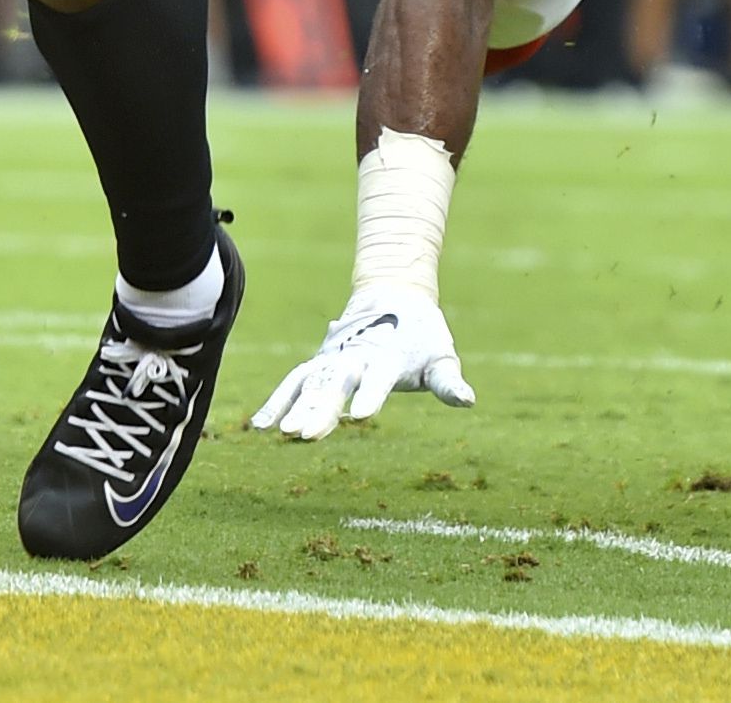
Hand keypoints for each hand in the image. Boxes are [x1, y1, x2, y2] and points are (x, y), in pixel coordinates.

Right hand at [248, 286, 475, 441]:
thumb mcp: (441, 357)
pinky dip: (278, 400)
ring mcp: (333, 357)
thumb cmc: (422, 334)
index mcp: (386, 358)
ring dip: (294, 405)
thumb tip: (469, 401)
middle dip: (320, 409)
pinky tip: (261, 426)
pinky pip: (295, 382)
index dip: (370, 396)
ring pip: (310, 382)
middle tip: (305, 434)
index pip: (378, 379)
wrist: (392, 295)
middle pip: (335, 384)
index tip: (360, 416)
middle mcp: (355, 357)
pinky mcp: (320, 362)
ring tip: (281, 432)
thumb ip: (450, 383)